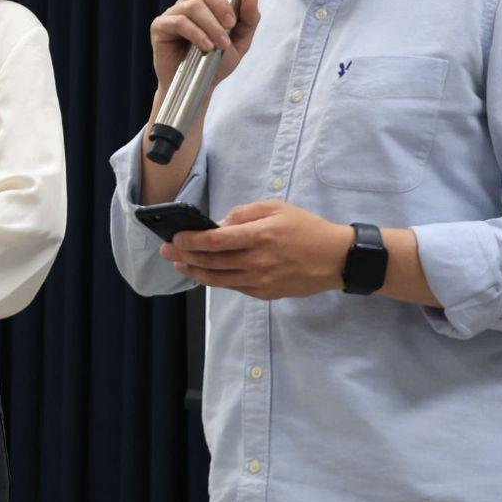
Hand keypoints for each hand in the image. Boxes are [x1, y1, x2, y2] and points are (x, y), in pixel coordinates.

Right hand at [150, 0, 261, 93]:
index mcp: (204, 1)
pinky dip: (197, 34)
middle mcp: (187, 3)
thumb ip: (248, 19)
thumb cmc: (216, 62)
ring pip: (193, 5)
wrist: (199, 87)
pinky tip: (206, 46)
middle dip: (221, 3)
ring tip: (221, 44)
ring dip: (212, 25)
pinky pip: (179, 22)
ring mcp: (172, 14)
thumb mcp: (241, 41)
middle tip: (230, 24)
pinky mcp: (161, 28)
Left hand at [161, 199, 352, 299]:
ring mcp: (261, 280)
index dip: (191, 241)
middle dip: (184, 257)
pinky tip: (203, 274)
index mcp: (261, 235)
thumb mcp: (277, 207)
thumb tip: (220, 224)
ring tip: (179, 265)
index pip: (216, 241)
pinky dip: (215, 281)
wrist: (335, 258)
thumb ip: (245, 213)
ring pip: (218, 279)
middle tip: (166, 251)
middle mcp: (258, 261)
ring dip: (194, 272)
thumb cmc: (306, 228)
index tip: (175, 238)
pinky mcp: (265, 293)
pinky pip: (234, 287)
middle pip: (211, 262)